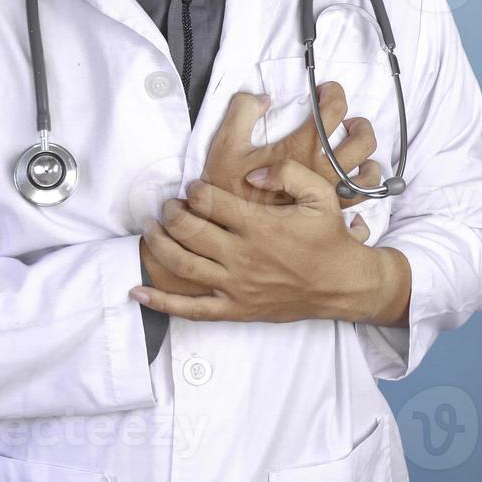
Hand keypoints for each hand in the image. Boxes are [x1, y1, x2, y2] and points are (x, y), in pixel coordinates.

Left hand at [140, 87, 374, 298]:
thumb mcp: (320, 193)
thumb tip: (252, 172)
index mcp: (259, 226)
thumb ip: (287, 173)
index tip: (193, 186)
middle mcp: (243, 256)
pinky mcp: (236, 309)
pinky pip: (192, 310)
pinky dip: (162, 302)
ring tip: (152, 230)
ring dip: (160, 245)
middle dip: (171, 213)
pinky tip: (138, 291)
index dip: (195, 190)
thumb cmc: (329, 238)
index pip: (210, 202)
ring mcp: (237, 285)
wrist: (343, 284)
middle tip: (168, 205)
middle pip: (189, 230)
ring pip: (183, 265)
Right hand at [199, 84, 383, 214]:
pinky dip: (363, 190)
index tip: (325, 92)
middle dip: (359, 125)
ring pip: (368, 175)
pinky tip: (353, 183)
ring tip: (354, 151)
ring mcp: (329, 196)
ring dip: (367, 158)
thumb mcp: (225, 145)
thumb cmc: (229, 190)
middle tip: (346, 122)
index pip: (333, 111)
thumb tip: (263, 99)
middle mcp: (322, 172)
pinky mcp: (330, 215)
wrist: (230, 233)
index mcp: (301, 149)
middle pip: (361, 142)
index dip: (333, 93)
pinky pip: (361, 202)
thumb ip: (242, 112)